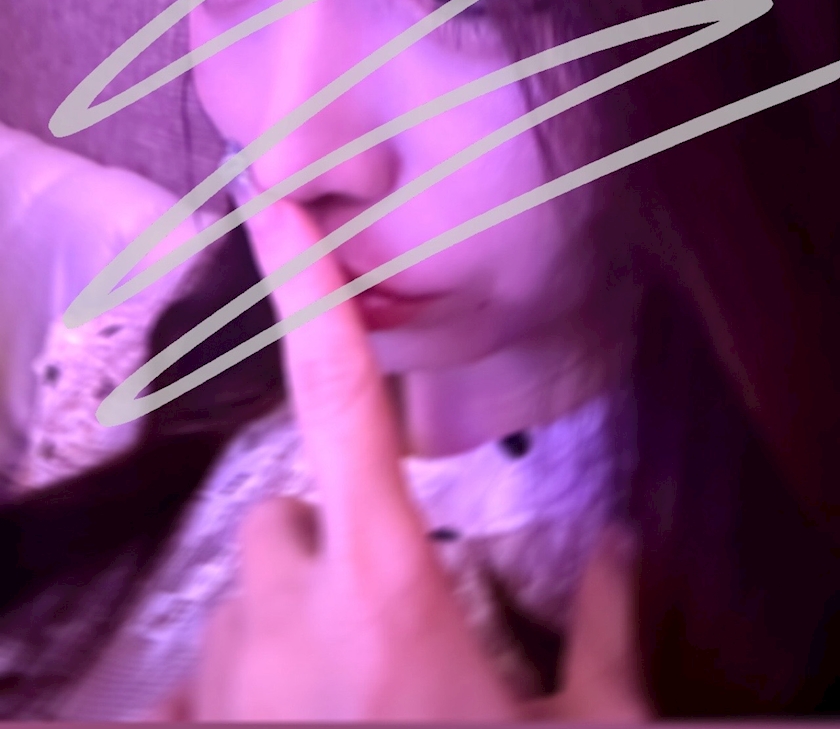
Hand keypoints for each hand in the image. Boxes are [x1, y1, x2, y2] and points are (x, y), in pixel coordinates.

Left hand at [165, 201, 650, 721]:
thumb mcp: (580, 727)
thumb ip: (603, 628)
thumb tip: (626, 551)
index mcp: (385, 590)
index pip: (341, 399)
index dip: (311, 295)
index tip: (282, 217)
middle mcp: (285, 617)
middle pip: (284, 514)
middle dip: (329, 535)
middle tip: (389, 607)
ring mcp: (222, 679)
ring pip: (245, 594)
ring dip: (293, 613)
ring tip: (355, 684)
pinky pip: (186, 684)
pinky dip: (236, 686)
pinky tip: (296, 712)